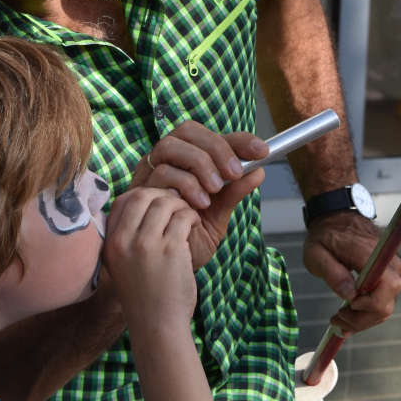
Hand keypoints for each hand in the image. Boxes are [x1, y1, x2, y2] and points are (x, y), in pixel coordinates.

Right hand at [103, 188, 200, 330]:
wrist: (157, 327)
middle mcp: (123, 241)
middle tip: (177, 204)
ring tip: (187, 216)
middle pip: (143, 195)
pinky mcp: (170, 250)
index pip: (123, 200)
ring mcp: (146, 245)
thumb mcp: (123, 263)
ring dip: (181, 205)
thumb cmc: (144, 293)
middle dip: (163, 195)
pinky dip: (191, 216)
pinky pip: (183, 216)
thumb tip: (142, 199)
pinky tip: (193, 226)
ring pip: (165, 203)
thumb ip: (126, 235)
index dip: (144, 195)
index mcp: (109, 243)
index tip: (159, 204)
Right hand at [131, 121, 266, 268]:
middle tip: (234, 173)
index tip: (261, 151)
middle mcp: (164, 161)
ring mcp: (148, 173)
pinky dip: (186, 184)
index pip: (208, 134)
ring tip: (215, 190)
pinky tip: (198, 205)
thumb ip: (234, 192)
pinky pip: (161, 173)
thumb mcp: (219, 213)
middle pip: (186, 130)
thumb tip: (258, 172)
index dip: (235, 138)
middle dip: (216, 148)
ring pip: (170, 146)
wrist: (166, 269)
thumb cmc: (190, 236)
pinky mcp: (139, 190)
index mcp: (184, 159)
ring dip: (199, 164)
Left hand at [303, 212, 400, 334]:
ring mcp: (392, 266)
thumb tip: (350, 295)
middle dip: (363, 319)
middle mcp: (388, 260)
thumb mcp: (316, 254)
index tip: (349, 305)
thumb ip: (333, 273)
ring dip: (364, 318)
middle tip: (338, 322)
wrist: (335, 218)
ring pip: (387, 305)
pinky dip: (368, 310)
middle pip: (387, 302)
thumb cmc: (324, 236)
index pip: (388, 285)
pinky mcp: (390, 272)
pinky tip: (352, 314)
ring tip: (341, 318)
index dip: (372, 303)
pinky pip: (385, 298)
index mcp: (369, 252)